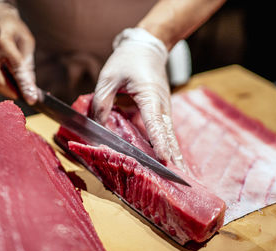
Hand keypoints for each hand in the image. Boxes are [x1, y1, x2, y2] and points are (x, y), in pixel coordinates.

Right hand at [0, 0, 38, 103]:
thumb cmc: (12, 29)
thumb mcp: (26, 43)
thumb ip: (28, 67)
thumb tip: (31, 91)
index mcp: (1, 41)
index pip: (15, 70)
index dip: (24, 86)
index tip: (31, 99)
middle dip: (11, 90)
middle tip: (22, 92)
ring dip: (3, 86)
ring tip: (11, 77)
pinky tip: (0, 71)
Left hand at [91, 28, 183, 168]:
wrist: (147, 47)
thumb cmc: (128, 59)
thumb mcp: (108, 77)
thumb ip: (101, 101)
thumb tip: (96, 126)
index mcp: (149, 95)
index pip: (155, 122)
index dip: (159, 142)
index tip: (165, 159)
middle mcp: (161, 105)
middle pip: (168, 134)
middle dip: (173, 156)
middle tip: (178, 178)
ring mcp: (163, 109)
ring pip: (169, 135)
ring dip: (173, 154)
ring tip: (179, 175)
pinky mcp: (160, 111)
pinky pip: (164, 131)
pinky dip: (168, 145)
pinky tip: (169, 160)